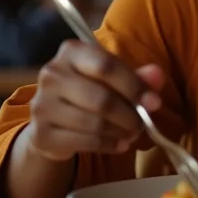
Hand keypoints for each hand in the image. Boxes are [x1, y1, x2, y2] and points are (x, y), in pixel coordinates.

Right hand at [28, 40, 163, 161]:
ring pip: (93, 123)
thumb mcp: (115, 77)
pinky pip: (83, 143)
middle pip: (101, 98)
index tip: (154, 102)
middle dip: (129, 114)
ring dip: (120, 132)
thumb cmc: (91, 88)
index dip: (134, 85)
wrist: (54, 118)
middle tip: (144, 123)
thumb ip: (138, 75)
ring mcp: (41, 105)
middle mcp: (51, 74)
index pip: (107, 66)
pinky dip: (107, 145)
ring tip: (133, 133)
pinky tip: (119, 144)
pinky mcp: (40, 135)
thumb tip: (158, 76)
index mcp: (72, 52)